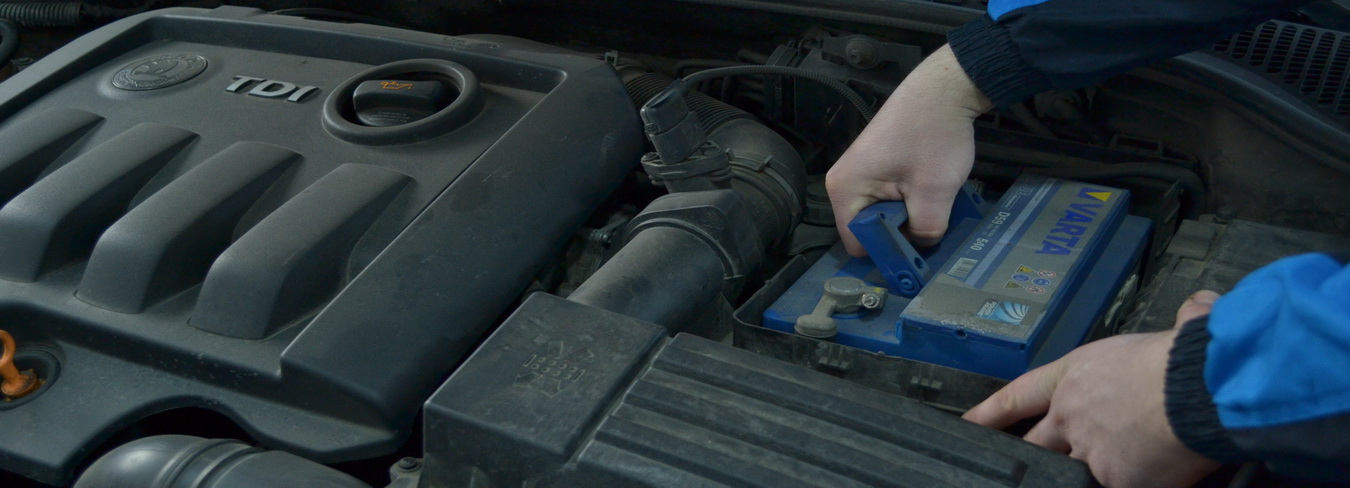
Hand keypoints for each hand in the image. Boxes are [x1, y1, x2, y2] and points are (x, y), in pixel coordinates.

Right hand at [826, 44, 991, 254]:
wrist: (944, 89)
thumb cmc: (933, 135)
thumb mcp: (934, 190)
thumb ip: (925, 230)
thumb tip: (922, 244)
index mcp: (844, 190)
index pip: (857, 244)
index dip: (887, 250)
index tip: (916, 242)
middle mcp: (842, 183)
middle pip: (867, 230)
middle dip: (899, 230)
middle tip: (929, 216)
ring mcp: (858, 173)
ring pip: (880, 214)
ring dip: (907, 214)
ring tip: (931, 196)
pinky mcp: (874, 167)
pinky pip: (886, 198)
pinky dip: (908, 199)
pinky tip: (927, 185)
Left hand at [962, 291, 1224, 486]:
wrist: (1199, 390)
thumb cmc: (1188, 357)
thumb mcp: (1178, 327)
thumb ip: (1183, 319)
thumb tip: (1200, 308)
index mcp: (1078, 373)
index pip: (1020, 394)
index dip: (990, 412)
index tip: (969, 423)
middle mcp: (1071, 412)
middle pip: (1036, 440)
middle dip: (1032, 449)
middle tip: (1028, 454)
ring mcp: (1087, 449)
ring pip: (1070, 468)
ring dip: (1081, 468)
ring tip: (1102, 463)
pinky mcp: (1112, 478)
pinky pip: (1109, 485)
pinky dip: (1126, 482)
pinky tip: (1140, 478)